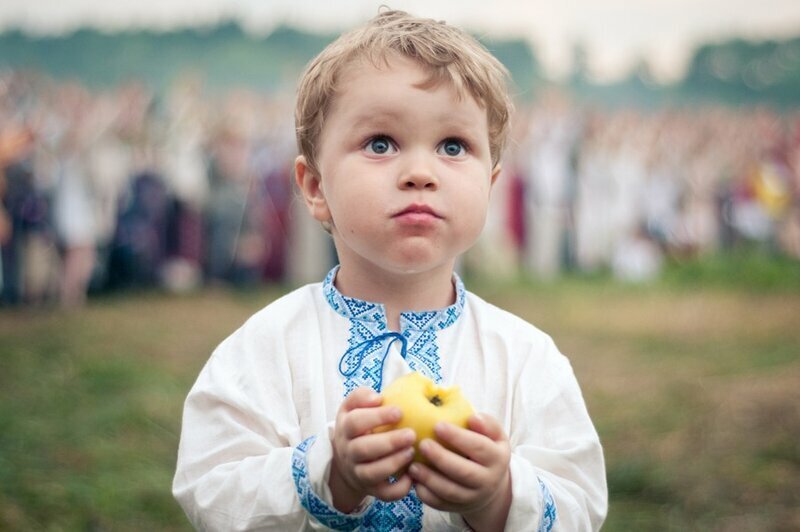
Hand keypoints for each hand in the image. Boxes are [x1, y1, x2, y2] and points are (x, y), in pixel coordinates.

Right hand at [329, 387, 416, 511]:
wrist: (346, 462)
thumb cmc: (358, 428)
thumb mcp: (352, 408)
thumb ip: (361, 396)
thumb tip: (376, 398)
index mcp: (345, 429)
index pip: (355, 422)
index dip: (376, 417)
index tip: (399, 412)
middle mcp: (349, 452)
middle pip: (363, 449)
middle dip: (389, 442)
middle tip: (411, 434)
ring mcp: (358, 473)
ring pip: (371, 473)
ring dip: (393, 463)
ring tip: (412, 452)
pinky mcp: (371, 489)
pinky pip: (383, 494)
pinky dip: (398, 490)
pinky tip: (411, 477)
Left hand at [408, 413, 511, 530]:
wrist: (491, 487)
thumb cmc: (487, 451)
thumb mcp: (496, 436)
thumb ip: (487, 424)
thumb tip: (473, 417)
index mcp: (498, 459)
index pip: (479, 447)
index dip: (458, 437)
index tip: (438, 425)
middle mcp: (488, 481)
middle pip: (463, 472)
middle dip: (441, 458)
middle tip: (423, 444)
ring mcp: (472, 497)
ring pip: (450, 491)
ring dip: (430, 479)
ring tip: (413, 465)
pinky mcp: (458, 508)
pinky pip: (440, 504)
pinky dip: (426, 494)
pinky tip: (414, 480)